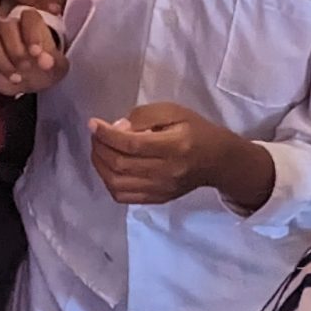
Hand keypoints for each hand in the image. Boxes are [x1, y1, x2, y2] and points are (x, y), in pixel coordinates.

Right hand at [0, 3, 64, 97]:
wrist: (32, 81)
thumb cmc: (46, 70)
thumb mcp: (58, 68)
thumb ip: (54, 62)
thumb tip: (46, 61)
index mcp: (33, 23)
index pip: (29, 17)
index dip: (32, 34)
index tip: (36, 53)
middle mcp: (12, 25)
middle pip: (7, 26)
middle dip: (15, 50)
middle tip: (26, 68)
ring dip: (1, 60)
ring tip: (16, 78)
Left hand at [88, 101, 269, 208]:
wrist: (218, 161)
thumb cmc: (195, 131)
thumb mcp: (173, 112)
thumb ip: (143, 117)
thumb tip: (117, 128)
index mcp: (174, 147)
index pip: (131, 145)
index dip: (106, 135)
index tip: (93, 123)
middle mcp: (167, 172)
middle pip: (120, 165)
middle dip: (100, 147)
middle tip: (96, 135)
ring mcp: (161, 189)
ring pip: (117, 183)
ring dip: (100, 165)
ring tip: (99, 149)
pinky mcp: (157, 199)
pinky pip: (123, 196)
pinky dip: (108, 181)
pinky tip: (108, 167)